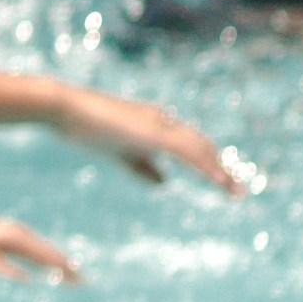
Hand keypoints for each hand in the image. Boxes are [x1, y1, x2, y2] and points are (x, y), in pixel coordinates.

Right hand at [54, 84, 242, 191]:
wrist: (65, 108)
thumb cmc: (84, 128)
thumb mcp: (119, 154)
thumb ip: (143, 168)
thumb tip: (165, 183)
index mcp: (155, 127)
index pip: (190, 146)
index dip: (208, 164)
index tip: (222, 184)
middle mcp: (163, 123)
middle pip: (201, 146)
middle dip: (221, 169)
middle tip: (237, 192)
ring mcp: (159, 125)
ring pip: (200, 149)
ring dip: (219, 171)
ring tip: (235, 192)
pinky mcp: (154, 132)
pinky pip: (188, 152)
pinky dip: (206, 166)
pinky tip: (217, 181)